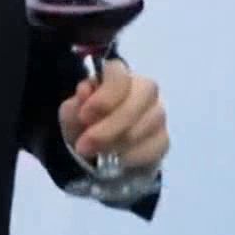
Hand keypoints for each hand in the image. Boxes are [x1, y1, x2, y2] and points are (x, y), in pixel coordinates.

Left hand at [59, 57, 169, 172]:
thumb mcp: (70, 116)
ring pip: (149, 124)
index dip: (104, 96)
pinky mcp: (163, 139)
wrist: (97, 152)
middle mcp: (143, 90)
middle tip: (86, 145)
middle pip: (139, 99)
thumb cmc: (84, 125)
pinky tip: (117, 160)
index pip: (119, 74)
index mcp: (117, 76)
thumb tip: (85, 92)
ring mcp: (157, 114)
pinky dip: (134, 156)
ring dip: (119, 142)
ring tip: (97, 153)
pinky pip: (156, 146)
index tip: (84, 116)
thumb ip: (75, 104)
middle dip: (110, 126)